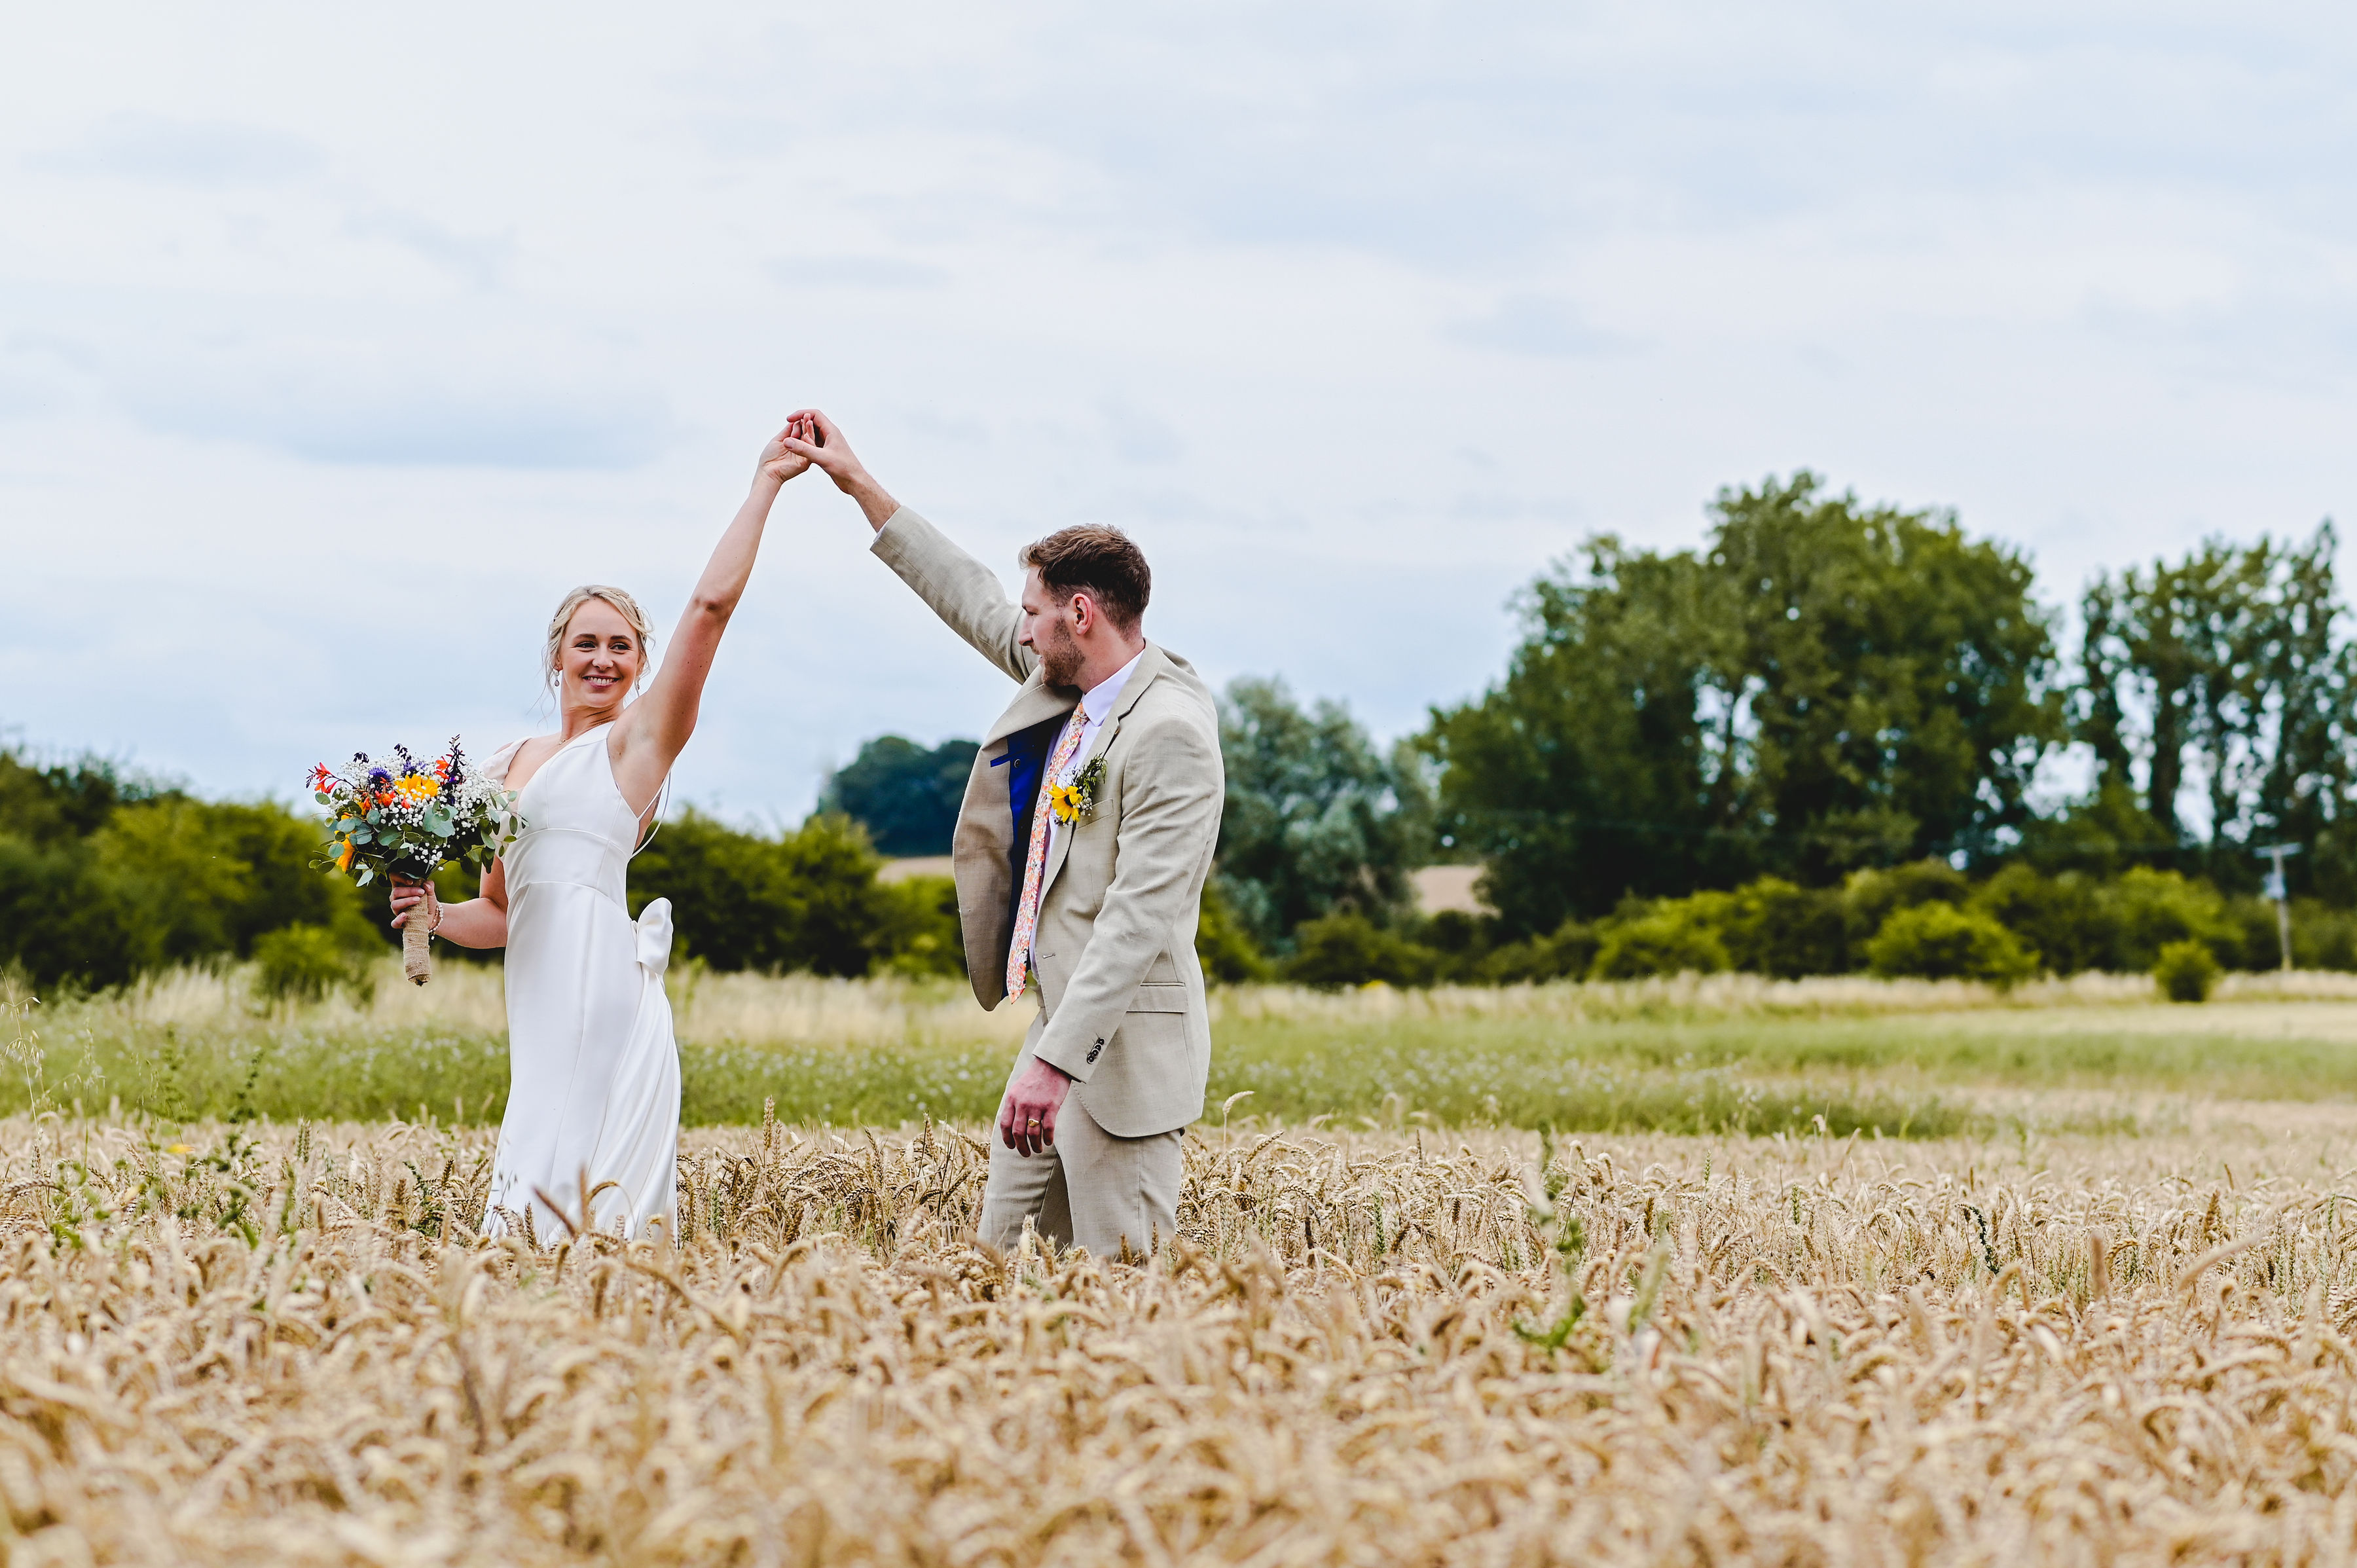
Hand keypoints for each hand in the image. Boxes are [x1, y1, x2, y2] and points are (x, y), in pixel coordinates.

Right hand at [388, 879, 438, 931]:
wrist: (433, 915)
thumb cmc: (427, 901)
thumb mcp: (430, 892)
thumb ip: (429, 886)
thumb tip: (426, 884)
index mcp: (401, 887)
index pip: (394, 877)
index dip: (400, 877)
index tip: (411, 881)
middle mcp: (396, 898)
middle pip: (396, 892)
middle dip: (409, 891)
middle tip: (421, 892)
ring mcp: (397, 910)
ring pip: (395, 904)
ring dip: (406, 901)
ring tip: (418, 900)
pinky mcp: (400, 922)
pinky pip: (394, 922)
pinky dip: (398, 919)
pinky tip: (405, 915)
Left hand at [755, 421, 813, 487]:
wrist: (767, 472)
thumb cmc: (770, 458)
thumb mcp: (779, 439)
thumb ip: (788, 430)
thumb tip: (795, 420)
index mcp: (795, 444)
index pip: (801, 431)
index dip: (801, 423)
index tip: (802, 415)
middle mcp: (801, 450)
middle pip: (807, 435)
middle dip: (807, 424)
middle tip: (807, 416)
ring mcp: (804, 456)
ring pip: (810, 441)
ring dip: (809, 430)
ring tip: (808, 421)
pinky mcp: (805, 462)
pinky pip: (810, 450)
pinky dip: (809, 441)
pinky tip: (806, 433)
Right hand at [779, 408, 899, 528]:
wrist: (854, 481)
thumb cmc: (844, 468)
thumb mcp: (822, 458)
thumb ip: (804, 449)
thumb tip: (788, 441)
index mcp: (831, 431)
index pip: (814, 414)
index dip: (801, 413)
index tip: (789, 419)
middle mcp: (830, 435)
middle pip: (813, 422)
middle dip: (800, 423)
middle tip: (788, 429)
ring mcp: (829, 444)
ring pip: (813, 433)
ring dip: (802, 434)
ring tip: (790, 439)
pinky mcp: (827, 452)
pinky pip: (814, 444)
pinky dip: (805, 444)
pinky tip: (797, 450)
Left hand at [997, 1056, 1073, 1156]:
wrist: (1053, 1064)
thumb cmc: (1036, 1078)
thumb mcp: (1018, 1089)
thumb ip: (1014, 1105)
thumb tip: (1011, 1125)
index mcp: (1012, 1099)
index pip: (1005, 1124)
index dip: (1007, 1139)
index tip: (1012, 1147)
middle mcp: (1022, 1103)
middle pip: (1018, 1133)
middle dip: (1021, 1147)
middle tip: (1026, 1154)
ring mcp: (1037, 1105)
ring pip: (1032, 1133)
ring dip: (1035, 1146)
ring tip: (1038, 1150)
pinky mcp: (1051, 1106)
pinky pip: (1048, 1128)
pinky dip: (1047, 1138)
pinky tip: (1048, 1142)